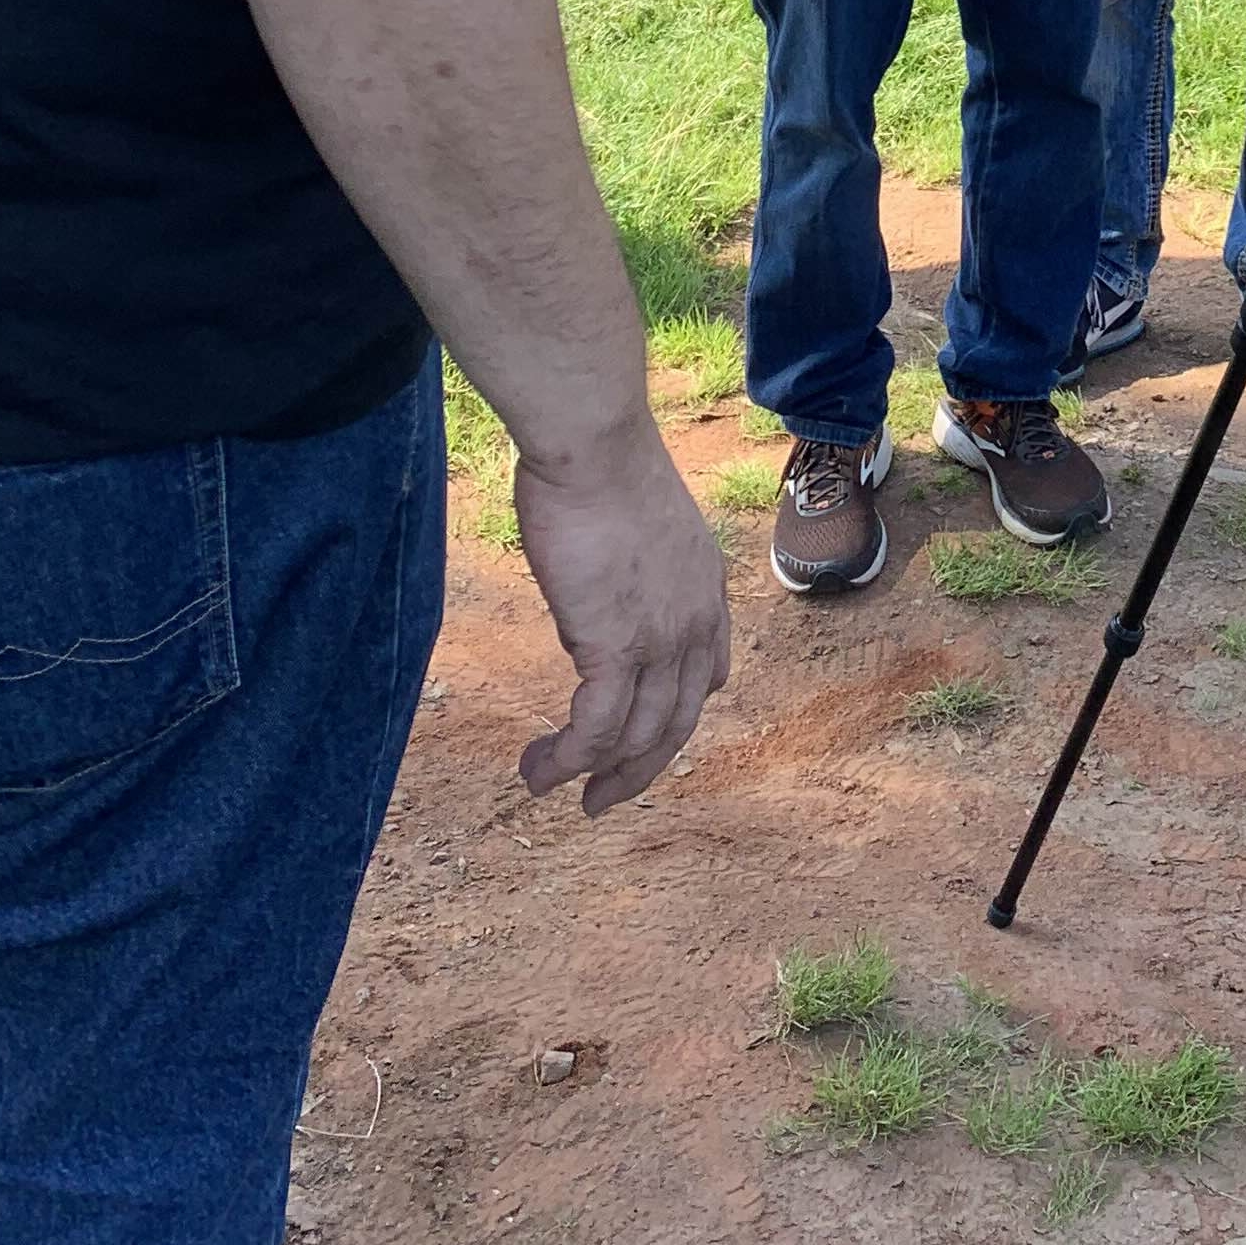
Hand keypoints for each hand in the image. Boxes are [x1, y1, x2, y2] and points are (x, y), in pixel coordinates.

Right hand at [512, 424, 731, 816]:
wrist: (594, 447)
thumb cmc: (600, 465)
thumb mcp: (637, 523)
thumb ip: (632, 566)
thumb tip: (597, 584)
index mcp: (705, 590)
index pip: (707, 675)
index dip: (674, 714)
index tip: (644, 737)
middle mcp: (696, 623)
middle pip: (675, 723)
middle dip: (637, 770)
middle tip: (601, 797)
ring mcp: (661, 641)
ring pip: (635, 737)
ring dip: (590, 772)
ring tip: (544, 783)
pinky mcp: (615, 648)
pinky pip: (595, 728)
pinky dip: (567, 758)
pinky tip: (538, 769)